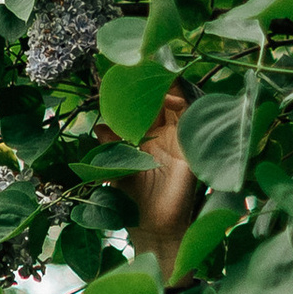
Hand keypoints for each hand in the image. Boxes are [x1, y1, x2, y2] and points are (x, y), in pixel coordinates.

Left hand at [117, 83, 201, 283]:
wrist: (152, 229)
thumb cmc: (134, 202)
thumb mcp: (117, 169)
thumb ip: (110, 147)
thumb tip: (100, 126)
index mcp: (148, 138)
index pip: (145, 106)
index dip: (137, 90)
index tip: (126, 72)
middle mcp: (167, 136)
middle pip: (162, 100)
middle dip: (153, 82)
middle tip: (142, 64)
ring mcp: (182, 142)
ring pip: (179, 106)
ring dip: (168, 89)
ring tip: (156, 73)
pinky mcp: (192, 152)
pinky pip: (193, 123)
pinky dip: (185, 107)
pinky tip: (172, 96)